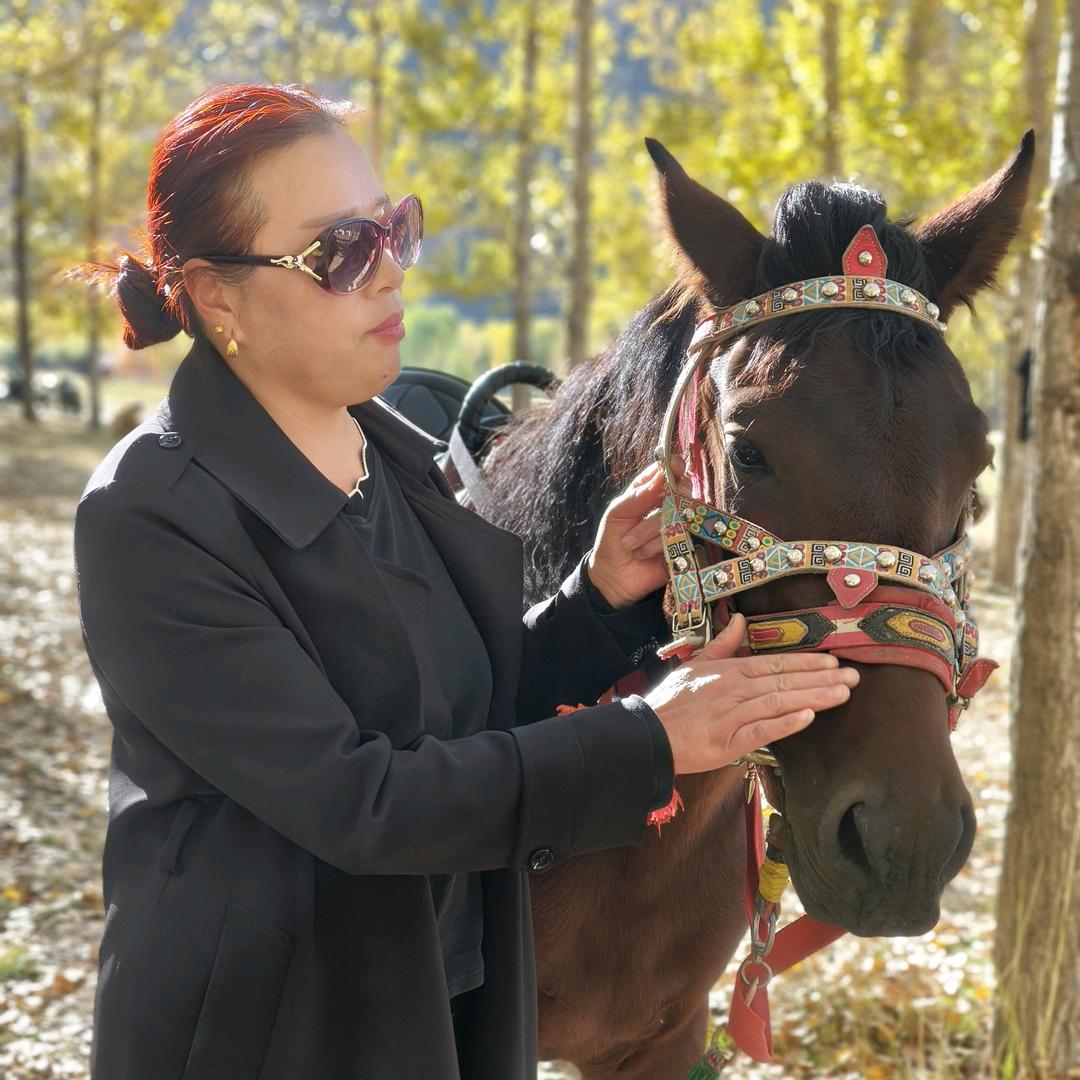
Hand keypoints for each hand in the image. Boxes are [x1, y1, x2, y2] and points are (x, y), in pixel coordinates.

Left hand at [586, 456, 692, 608]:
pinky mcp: (685, 547)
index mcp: (649, 492)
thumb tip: (660, 477)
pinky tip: (643, 554)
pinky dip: (658, 545)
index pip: (666, 471)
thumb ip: (636, 496)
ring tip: (630, 545)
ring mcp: (679, 525)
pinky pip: (681, 538)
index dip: (672, 466)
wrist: (613, 577)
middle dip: (658, 506)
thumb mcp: (616, 514)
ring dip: (648, 531)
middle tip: (635, 520)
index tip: (674, 467)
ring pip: (678, 515)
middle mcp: (668, 505)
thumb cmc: (612, 541)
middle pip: (680, 491)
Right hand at [644, 613, 860, 771]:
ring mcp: (732, 715)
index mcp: (729, 671)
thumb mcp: (695, 663)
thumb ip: (723, 643)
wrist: (647, 733)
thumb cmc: (673, 701)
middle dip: (821, 679)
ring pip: (779, 702)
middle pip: (784, 681)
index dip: (808, 663)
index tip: (835, 662)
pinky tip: (807, 717)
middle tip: (854, 678)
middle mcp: (734, 689)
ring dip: (813, 696)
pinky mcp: (727, 741)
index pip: (775, 663)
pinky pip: (761, 730)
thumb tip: (740, 619)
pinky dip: (784, 723)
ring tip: (842, 694)